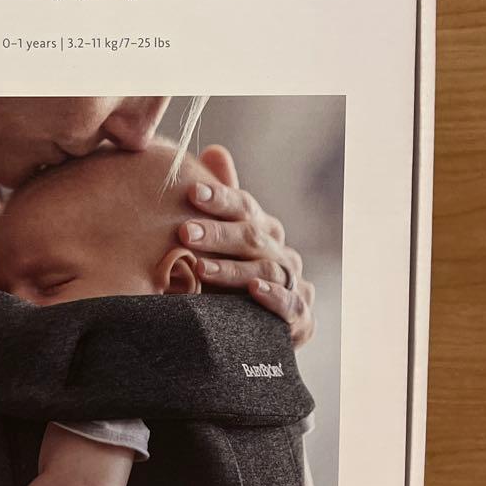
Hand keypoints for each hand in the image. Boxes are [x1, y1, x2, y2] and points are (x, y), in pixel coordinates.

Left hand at [179, 145, 315, 346]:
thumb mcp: (219, 243)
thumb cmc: (228, 281)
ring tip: (201, 267)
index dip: (221, 198)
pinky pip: (290, 305)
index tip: (192, 192)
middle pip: (252, 237)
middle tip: (185, 232)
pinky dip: (274, 296)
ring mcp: (292, 284)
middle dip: (217, 234)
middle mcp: (280, 252)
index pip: (244, 208)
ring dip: (232, 268)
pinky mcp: (299, 319)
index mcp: (263, 231)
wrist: (251, 336)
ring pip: (265, 270)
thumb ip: (220, 202)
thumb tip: (215, 150)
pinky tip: (254, 289)